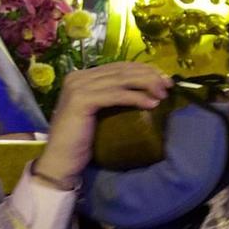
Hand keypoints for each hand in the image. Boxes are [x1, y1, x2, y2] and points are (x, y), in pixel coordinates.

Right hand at [38, 62, 171, 187]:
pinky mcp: (82, 100)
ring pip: (121, 80)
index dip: (143, 69)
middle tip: (168, 84)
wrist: (60, 161)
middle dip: (149, 75)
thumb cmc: (81, 141)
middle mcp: (78, 77)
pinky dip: (136, 98)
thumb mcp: (99, 113)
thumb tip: (144, 89)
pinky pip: (116, 95)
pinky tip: (151, 104)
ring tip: (163, 94)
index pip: (118, 67)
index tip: (164, 78)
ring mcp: (78, 87)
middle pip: (121, 70)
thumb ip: (111, 96)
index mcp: (81, 76)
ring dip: (146, 85)